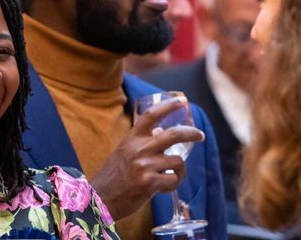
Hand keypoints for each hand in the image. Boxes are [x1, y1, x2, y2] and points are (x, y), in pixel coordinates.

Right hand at [90, 96, 204, 219]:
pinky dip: (172, 185)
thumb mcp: (123, 152)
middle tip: (200, 135)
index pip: (152, 115)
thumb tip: (160, 131)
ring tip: (171, 176)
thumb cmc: (113, 177)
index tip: (183, 101)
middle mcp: (139, 149)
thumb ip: (140, 142)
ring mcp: (145, 166)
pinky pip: (174, 180)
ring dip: (180, 170)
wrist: (100, 200)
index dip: (169, 105)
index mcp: (132, 139)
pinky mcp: (149, 183)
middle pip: (174, 134)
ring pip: (178, 161)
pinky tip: (162, 189)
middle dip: (192, 133)